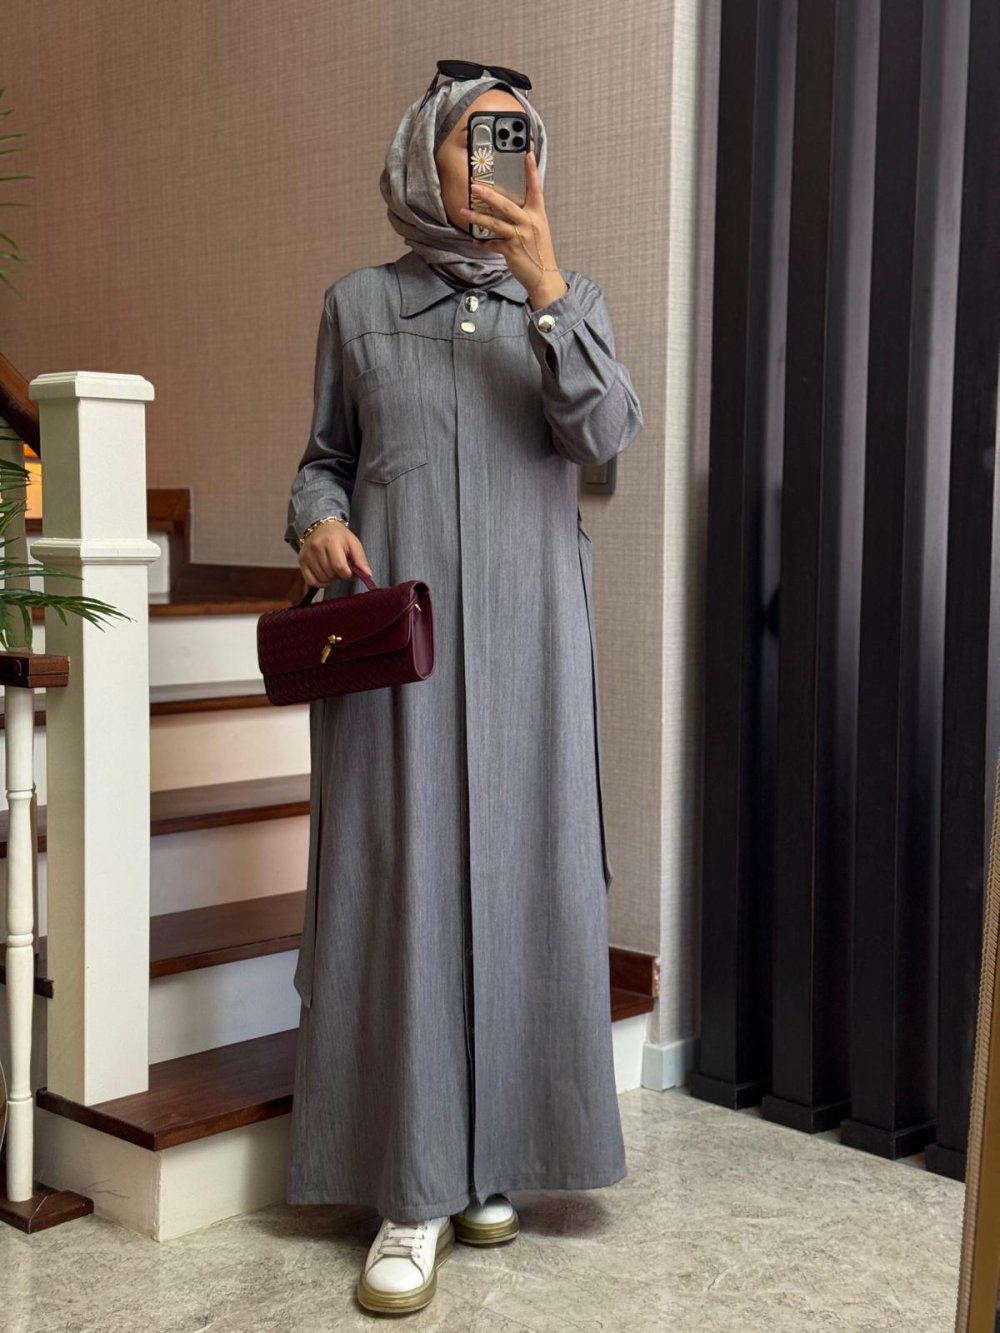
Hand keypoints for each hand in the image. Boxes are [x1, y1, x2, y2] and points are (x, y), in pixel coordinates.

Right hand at [299, 522, 371, 586]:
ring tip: (333, 568)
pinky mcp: (301, 561)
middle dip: (339, 575)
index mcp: (332, 542)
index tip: (351, 573)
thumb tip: (368, 576)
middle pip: (331, 574)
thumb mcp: (354, 543)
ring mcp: (307, 555)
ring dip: (330, 578)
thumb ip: (361, 560)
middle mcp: (317, 548)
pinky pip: (311, 581)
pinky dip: (320, 582)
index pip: (340, 567)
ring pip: (322, 579)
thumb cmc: (340, 536)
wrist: (321, 527)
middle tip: (341, 568)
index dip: (348, 575)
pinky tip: (325, 575)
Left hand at [458, 150, 568, 307]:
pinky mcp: (511, 250)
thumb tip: (511, 205)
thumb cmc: (540, 251)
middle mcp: (529, 223)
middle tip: (475, 186)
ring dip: (477, 218)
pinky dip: (483, 243)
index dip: (531, 171)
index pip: (535, 188)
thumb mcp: (538, 229)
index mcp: (538, 214)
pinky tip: (475, 241)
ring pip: (494, 224)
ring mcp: (519, 236)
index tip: (528, 153)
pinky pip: (492, 244)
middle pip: (506, 205)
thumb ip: (526, 216)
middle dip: (489, 196)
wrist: (544, 276)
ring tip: (463, 211)